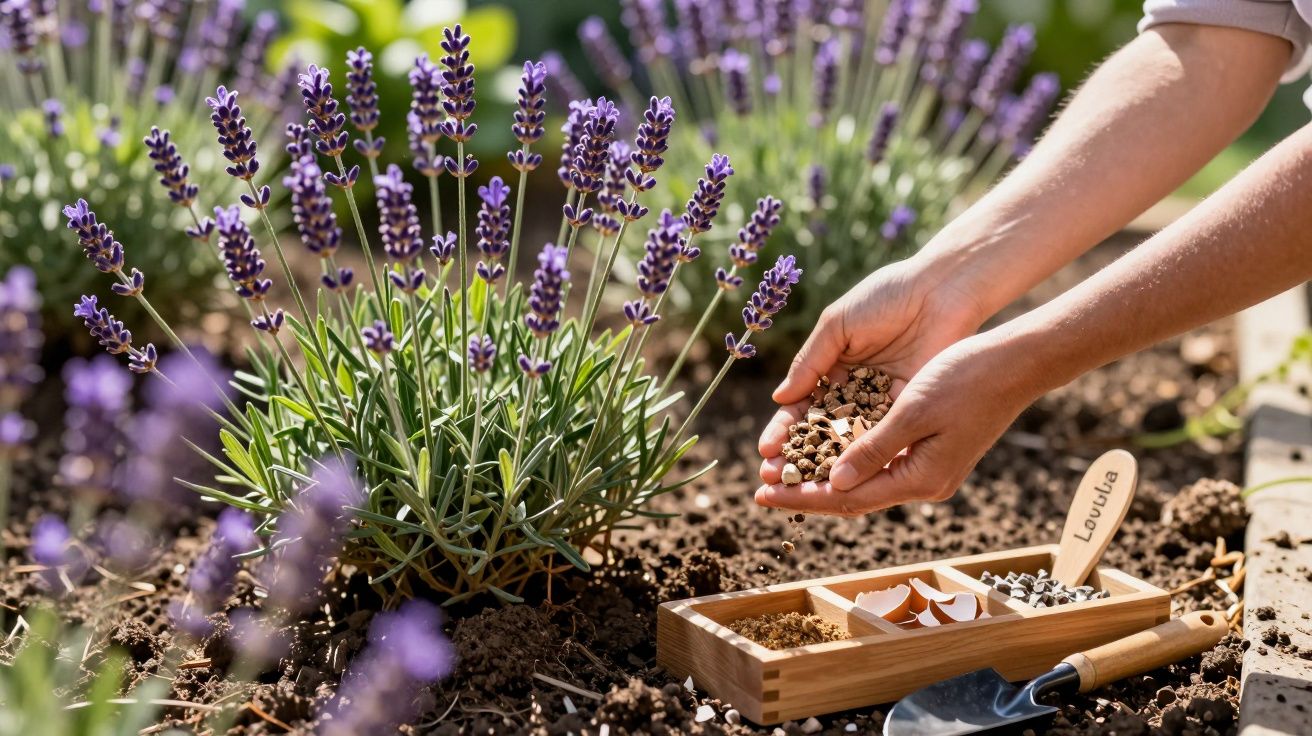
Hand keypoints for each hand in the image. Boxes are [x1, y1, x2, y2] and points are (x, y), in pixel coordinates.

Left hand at [755, 334, 1038, 515]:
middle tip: (759, 486)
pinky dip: (847, 459)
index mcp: (920, 479)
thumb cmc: (966, 379)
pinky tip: (819, 453)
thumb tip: (836, 483)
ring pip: (863, 481)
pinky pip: (879, 463)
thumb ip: (874, 449)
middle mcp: (923, 483)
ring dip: (821, 476)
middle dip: (804, 491)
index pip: (848, 498)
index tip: (762, 493)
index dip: (802, 496)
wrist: (1016, 364)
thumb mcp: (912, 411)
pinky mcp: (929, 450)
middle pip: (852, 496)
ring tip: (781, 471)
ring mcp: (928, 468)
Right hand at [758, 256, 986, 481]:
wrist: (941, 290)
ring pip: (850, 442)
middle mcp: (855, 391)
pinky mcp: (910, 409)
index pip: (801, 408)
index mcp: (832, 369)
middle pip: (821, 432)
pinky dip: (866, 458)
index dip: (783, 431)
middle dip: (798, 457)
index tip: (767, 452)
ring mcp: (882, 403)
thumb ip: (810, 362)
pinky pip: (884, 438)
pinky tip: (847, 477)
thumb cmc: (887, 297)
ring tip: (805, 487)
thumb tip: (779, 399)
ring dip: (827, 465)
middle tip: (776, 480)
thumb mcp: (839, 324)